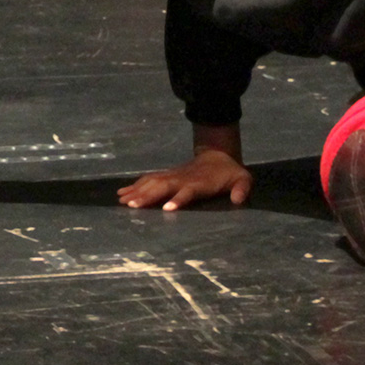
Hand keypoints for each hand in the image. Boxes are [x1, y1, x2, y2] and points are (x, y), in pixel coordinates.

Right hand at [118, 148, 254, 211]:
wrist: (217, 155)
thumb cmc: (230, 173)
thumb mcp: (242, 179)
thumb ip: (242, 189)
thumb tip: (238, 200)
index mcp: (200, 183)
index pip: (187, 191)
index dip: (178, 199)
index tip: (167, 209)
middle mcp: (182, 179)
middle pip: (163, 186)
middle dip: (148, 196)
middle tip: (132, 206)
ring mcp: (172, 176)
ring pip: (152, 182)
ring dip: (137, 191)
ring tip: (122, 201)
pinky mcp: (166, 176)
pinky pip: (148, 180)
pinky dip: (135, 186)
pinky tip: (122, 193)